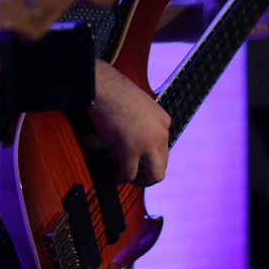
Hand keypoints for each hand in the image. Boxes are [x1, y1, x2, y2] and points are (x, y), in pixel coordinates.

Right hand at [86, 60, 171, 185]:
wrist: (104, 87)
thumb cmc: (116, 92)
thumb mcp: (141, 106)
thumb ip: (145, 123)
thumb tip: (137, 138)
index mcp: (164, 121)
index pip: (164, 148)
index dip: (150, 158)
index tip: (138, 160)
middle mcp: (161, 133)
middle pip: (162, 165)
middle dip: (149, 174)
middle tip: (135, 175)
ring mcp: (148, 143)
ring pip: (154, 176)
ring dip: (140, 181)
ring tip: (126, 178)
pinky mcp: (131, 150)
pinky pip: (129, 174)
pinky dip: (121, 178)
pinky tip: (114, 175)